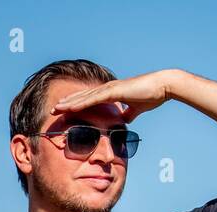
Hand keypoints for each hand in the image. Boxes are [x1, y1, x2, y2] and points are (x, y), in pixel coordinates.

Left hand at [51, 69, 181, 123]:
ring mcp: (110, 89)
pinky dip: (81, 103)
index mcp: (111, 93)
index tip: (64, 110)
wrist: (163, 87)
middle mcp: (108, 89)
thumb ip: (127, 114)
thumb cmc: (152, 95)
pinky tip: (70, 106)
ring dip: (69, 103)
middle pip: (83, 97)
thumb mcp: (136, 109)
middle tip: (53, 109)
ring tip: (56, 107)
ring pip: (84, 97)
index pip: (89, 99)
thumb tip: (122, 121)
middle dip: (67, 103)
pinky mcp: (114, 91)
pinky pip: (93, 98)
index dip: (76, 104)